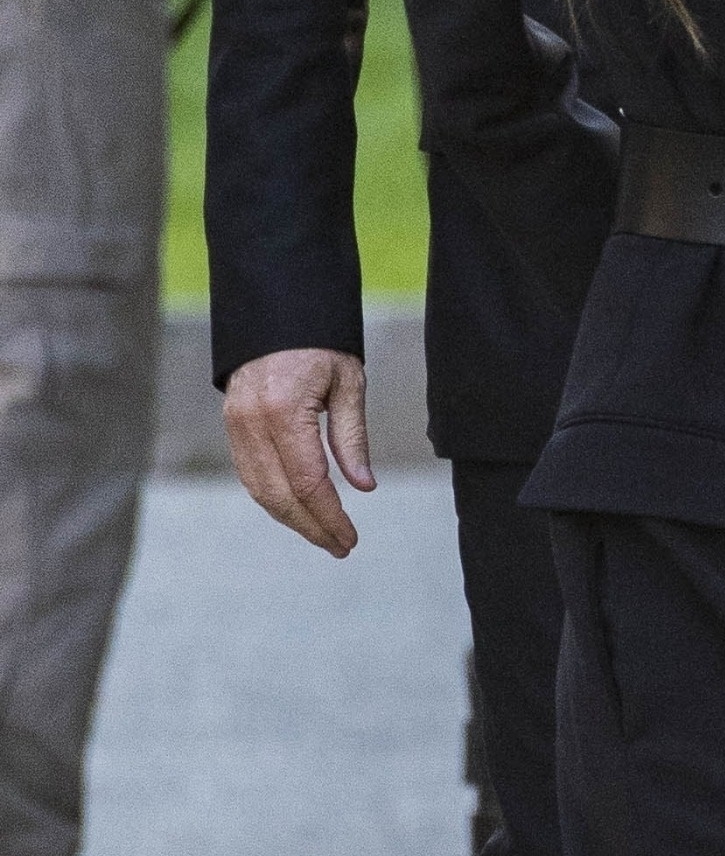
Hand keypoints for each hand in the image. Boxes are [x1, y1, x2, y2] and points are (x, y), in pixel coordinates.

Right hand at [223, 348, 373, 554]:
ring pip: (259, 490)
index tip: (349, 538)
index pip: (309, 482)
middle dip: (311, 527)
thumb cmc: (319, 341)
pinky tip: (298, 509)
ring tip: (323, 535)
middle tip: (340, 547)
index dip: (330, 517)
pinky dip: (273, 498)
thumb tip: (363, 487)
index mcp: (284, 411)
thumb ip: (351, 437)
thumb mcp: (348, 382)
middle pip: (279, 495)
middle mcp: (253, 423)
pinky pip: (250, 474)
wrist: (275, 309)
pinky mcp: (231, 425)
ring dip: (290, 519)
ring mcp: (236, 425)